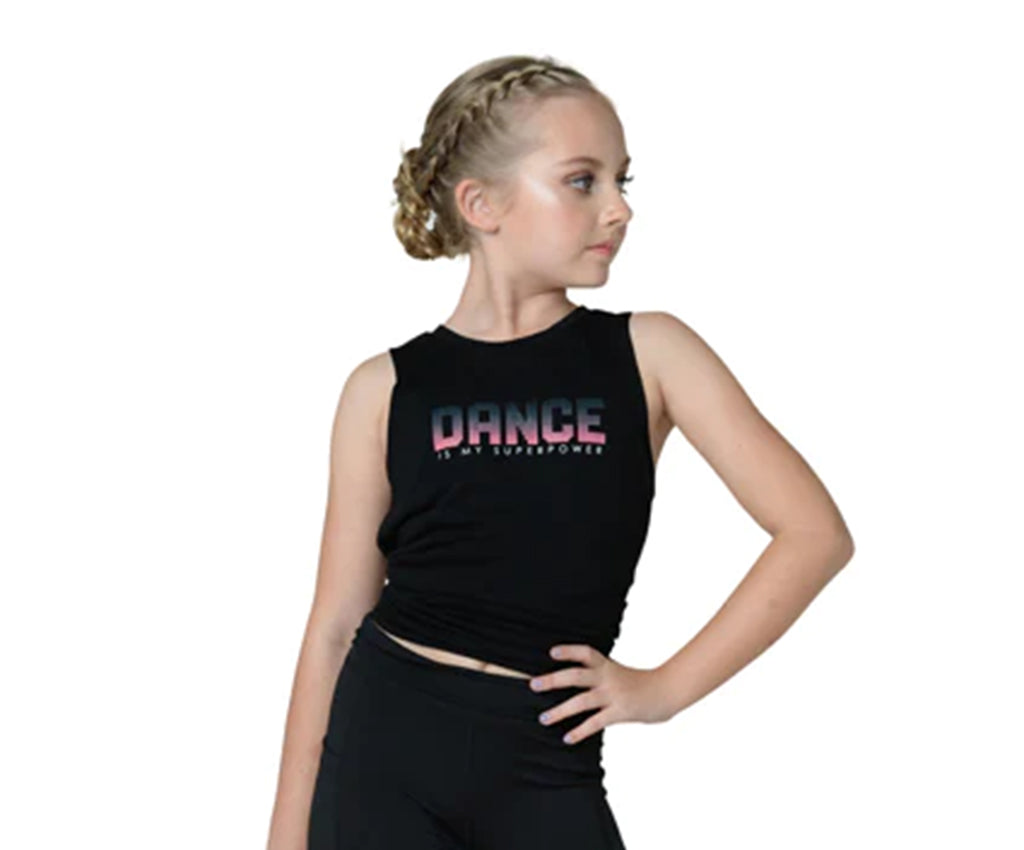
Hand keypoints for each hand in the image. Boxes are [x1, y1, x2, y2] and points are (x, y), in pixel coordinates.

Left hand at [529, 643, 674, 744]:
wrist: (667, 692)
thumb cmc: (640, 683)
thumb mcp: (619, 673)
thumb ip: (600, 676)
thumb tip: (575, 681)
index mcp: (607, 665)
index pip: (586, 653)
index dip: (568, 651)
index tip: (551, 652)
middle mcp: (608, 678)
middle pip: (576, 675)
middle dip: (553, 680)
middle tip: (533, 684)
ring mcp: (614, 695)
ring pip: (582, 701)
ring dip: (560, 711)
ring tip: (543, 718)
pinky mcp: (620, 712)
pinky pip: (595, 722)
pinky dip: (580, 731)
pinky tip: (567, 738)